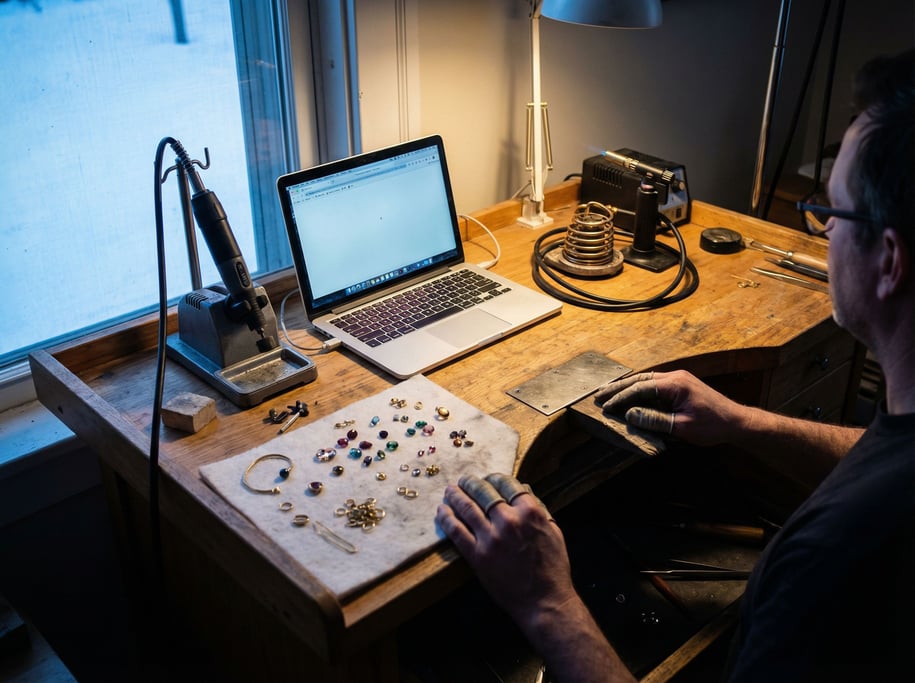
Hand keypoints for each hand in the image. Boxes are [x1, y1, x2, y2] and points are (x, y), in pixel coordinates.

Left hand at [435, 473, 576, 622]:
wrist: (544, 601)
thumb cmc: (552, 568)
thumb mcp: (553, 531)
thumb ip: (538, 509)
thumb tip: (523, 489)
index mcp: (530, 512)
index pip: (507, 484)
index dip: (494, 478)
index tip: (488, 478)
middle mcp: (509, 521)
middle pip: (484, 491)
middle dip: (471, 483)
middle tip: (464, 481)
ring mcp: (491, 538)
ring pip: (467, 507)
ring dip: (456, 495)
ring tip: (450, 490)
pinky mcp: (477, 555)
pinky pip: (456, 531)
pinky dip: (446, 518)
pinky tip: (442, 511)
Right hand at [594, 369, 745, 445]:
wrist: (737, 422)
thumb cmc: (713, 425)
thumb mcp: (682, 427)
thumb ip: (655, 420)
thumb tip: (630, 415)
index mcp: (675, 384)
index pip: (640, 388)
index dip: (621, 398)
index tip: (606, 407)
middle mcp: (675, 377)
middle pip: (640, 380)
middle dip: (618, 388)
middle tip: (598, 395)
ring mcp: (679, 379)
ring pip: (646, 381)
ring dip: (627, 388)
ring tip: (608, 394)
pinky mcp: (681, 386)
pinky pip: (655, 386)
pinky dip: (639, 391)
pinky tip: (630, 397)